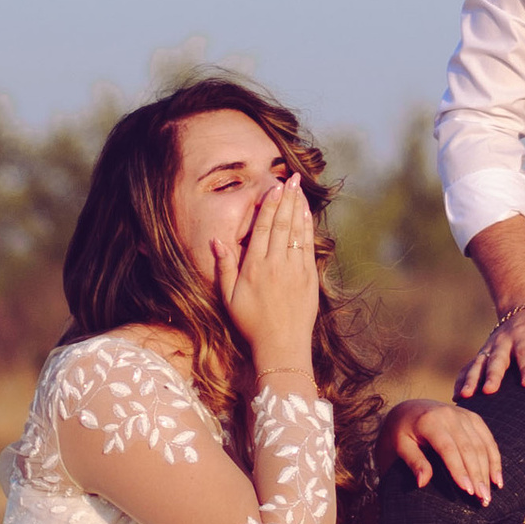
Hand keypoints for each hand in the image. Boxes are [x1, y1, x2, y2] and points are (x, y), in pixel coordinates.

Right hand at [215, 181, 320, 377]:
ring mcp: (295, 270)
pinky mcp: (309, 277)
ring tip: (301, 189)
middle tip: (293, 178)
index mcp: (254, 267)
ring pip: (297, 231)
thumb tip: (215, 240)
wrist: (281, 345)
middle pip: (282, 223)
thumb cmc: (251, 323)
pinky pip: (308, 246)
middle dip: (288, 199)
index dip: (270, 205)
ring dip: (300, 208)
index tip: (275, 188)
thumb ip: (223, 267)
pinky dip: (308, 228)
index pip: (263, 228)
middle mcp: (276, 264)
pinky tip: (307, 214)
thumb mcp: (228, 297)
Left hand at [383, 397, 503, 500]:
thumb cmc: (402, 432)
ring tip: (488, 495)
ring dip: (488, 471)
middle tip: (482, 499)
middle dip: (477, 475)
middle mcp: (449, 415)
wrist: (409, 409)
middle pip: (469, 448)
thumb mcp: (401, 446)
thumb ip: (413, 462)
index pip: (448, 448)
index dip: (459, 470)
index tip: (467, 490)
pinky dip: (495, 460)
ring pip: (482, 445)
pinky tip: (497, 479)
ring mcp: (464, 415)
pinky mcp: (473, 418)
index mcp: (429, 421)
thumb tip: (422, 483)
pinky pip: (488, 439)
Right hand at [458, 296, 524, 397]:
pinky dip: (462, 380)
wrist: (523, 307)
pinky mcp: (483, 354)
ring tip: (466, 396)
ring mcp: (491, 348)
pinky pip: (469, 367)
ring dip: (472, 379)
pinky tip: (457, 396)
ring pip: (479, 364)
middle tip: (489, 391)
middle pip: (498, 359)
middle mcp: (504, 341)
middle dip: (492, 375)